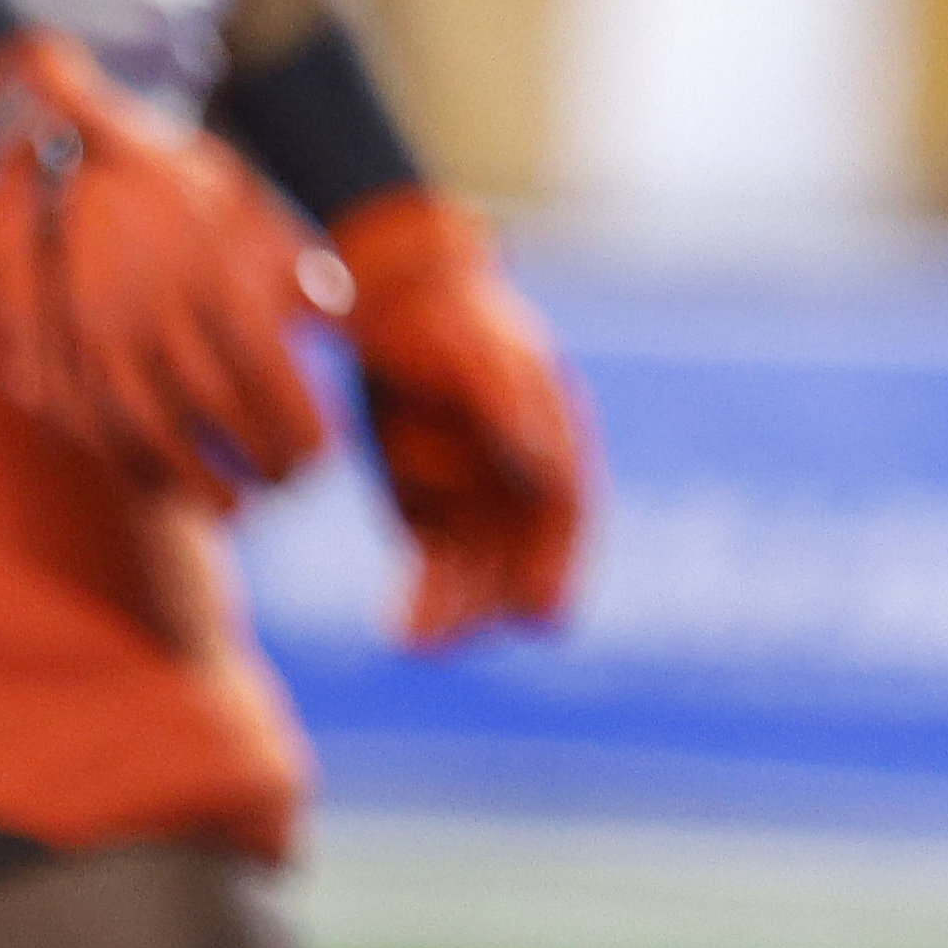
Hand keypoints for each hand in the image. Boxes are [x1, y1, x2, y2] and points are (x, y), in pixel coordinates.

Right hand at [0, 32, 333, 498]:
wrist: (50, 154)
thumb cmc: (166, 185)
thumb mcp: (244, 203)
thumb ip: (293, 262)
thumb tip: (337, 318)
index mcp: (211, 278)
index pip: (267, 377)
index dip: (298, 428)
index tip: (323, 459)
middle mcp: (150, 317)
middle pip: (210, 414)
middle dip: (254, 463)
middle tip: (284, 490)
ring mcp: (88, 340)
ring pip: (142, 433)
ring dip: (190, 482)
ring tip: (228, 506)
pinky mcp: (43, 352)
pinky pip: (84, 427)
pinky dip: (124, 463)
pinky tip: (158, 482)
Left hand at [335, 188, 589, 643]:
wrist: (383, 303)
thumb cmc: (442, 320)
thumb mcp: (480, 350)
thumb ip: (513, 404)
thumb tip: (547, 464)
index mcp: (553, 431)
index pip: (563, 508)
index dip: (558, 564)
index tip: (542, 616)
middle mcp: (523, 472)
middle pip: (520, 552)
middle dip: (497, 600)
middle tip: (460, 642)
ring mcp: (476, 495)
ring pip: (477, 568)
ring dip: (458, 610)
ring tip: (419, 644)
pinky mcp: (428, 510)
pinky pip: (435, 565)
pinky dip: (425, 600)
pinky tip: (403, 632)